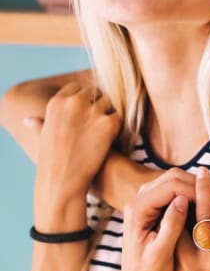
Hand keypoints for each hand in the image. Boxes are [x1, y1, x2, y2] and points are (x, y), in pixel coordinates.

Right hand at [34, 82, 120, 226]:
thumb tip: (29, 120)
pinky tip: (111, 139)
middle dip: (97, 104)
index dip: (82, 99)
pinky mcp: (108, 123)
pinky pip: (119, 117)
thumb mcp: (43, 138)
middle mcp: (74, 102)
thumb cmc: (52, 163)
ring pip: (109, 103)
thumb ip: (41, 124)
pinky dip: (117, 127)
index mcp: (57, 102)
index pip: (76, 87)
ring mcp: (92, 111)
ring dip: (108, 115)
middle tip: (96, 123)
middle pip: (94, 91)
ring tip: (102, 132)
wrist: (63, 182)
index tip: (84, 111)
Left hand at [121, 169, 195, 270]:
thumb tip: (181, 201)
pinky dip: (190, 195)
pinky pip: (174, 191)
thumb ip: (170, 227)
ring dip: (195, 189)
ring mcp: (144, 203)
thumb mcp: (161, 256)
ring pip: (174, 181)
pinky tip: (204, 209)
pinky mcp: (151, 209)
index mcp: (137, 211)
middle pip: (172, 177)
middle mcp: (137, 202)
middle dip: (197, 185)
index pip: (171, 185)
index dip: (196, 190)